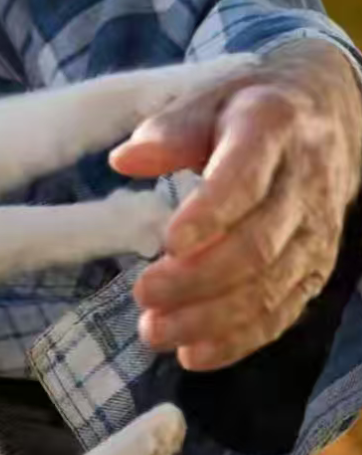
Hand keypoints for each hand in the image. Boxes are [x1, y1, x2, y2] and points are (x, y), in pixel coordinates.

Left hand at [111, 40, 361, 370]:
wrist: (329, 112)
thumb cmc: (250, 107)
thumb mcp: (210, 99)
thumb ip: (169, 130)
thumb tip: (125, 160)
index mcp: (273, 132)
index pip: (245, 178)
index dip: (209, 213)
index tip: (168, 241)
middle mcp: (303, 186)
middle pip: (256, 245)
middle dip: (197, 279)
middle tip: (143, 294)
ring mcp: (315, 233)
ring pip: (268, 287)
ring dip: (209, 319)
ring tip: (153, 332)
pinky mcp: (315, 267)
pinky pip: (282, 312)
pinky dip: (238, 340)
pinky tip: (193, 355)